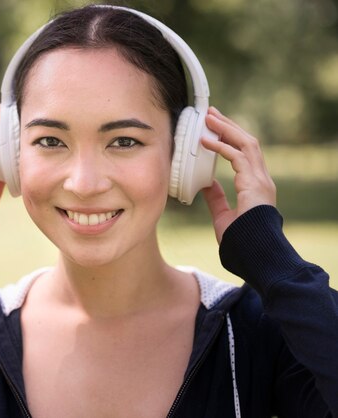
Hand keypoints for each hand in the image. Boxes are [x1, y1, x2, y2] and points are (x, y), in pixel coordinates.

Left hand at [200, 107, 275, 243]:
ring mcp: (261, 181)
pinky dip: (222, 147)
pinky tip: (206, 141)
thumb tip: (206, 184)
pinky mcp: (255, 184)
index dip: (230, 138)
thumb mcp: (223, 216)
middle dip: (229, 126)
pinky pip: (239, 158)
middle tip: (211, 113)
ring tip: (209, 118)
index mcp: (255, 186)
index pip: (245, 154)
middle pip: (247, 142)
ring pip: (247, 144)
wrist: (253, 255)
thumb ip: (217, 199)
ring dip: (227, 129)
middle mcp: (261, 179)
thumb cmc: (240, 241)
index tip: (214, 128)